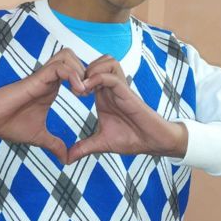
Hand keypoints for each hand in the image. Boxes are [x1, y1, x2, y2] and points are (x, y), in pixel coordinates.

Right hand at [0, 48, 86, 163]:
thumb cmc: (9, 125)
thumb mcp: (39, 137)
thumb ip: (54, 145)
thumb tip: (66, 159)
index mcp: (50, 88)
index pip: (74, 70)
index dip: (87, 79)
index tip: (93, 97)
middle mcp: (47, 78)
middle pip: (74, 57)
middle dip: (87, 71)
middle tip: (91, 91)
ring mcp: (41, 76)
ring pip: (68, 56)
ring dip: (81, 71)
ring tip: (84, 91)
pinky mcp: (36, 78)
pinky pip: (59, 67)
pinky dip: (72, 75)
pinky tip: (77, 91)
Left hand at [66, 55, 187, 162]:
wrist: (153, 143)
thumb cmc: (132, 139)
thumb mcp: (101, 143)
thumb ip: (84, 148)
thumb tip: (67, 159)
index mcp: (104, 95)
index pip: (90, 72)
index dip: (76, 77)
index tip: (67, 92)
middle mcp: (111, 88)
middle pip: (98, 60)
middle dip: (82, 69)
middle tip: (73, 88)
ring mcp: (120, 88)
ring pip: (107, 60)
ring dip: (91, 70)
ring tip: (81, 89)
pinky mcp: (127, 92)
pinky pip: (111, 75)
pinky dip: (97, 78)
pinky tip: (87, 93)